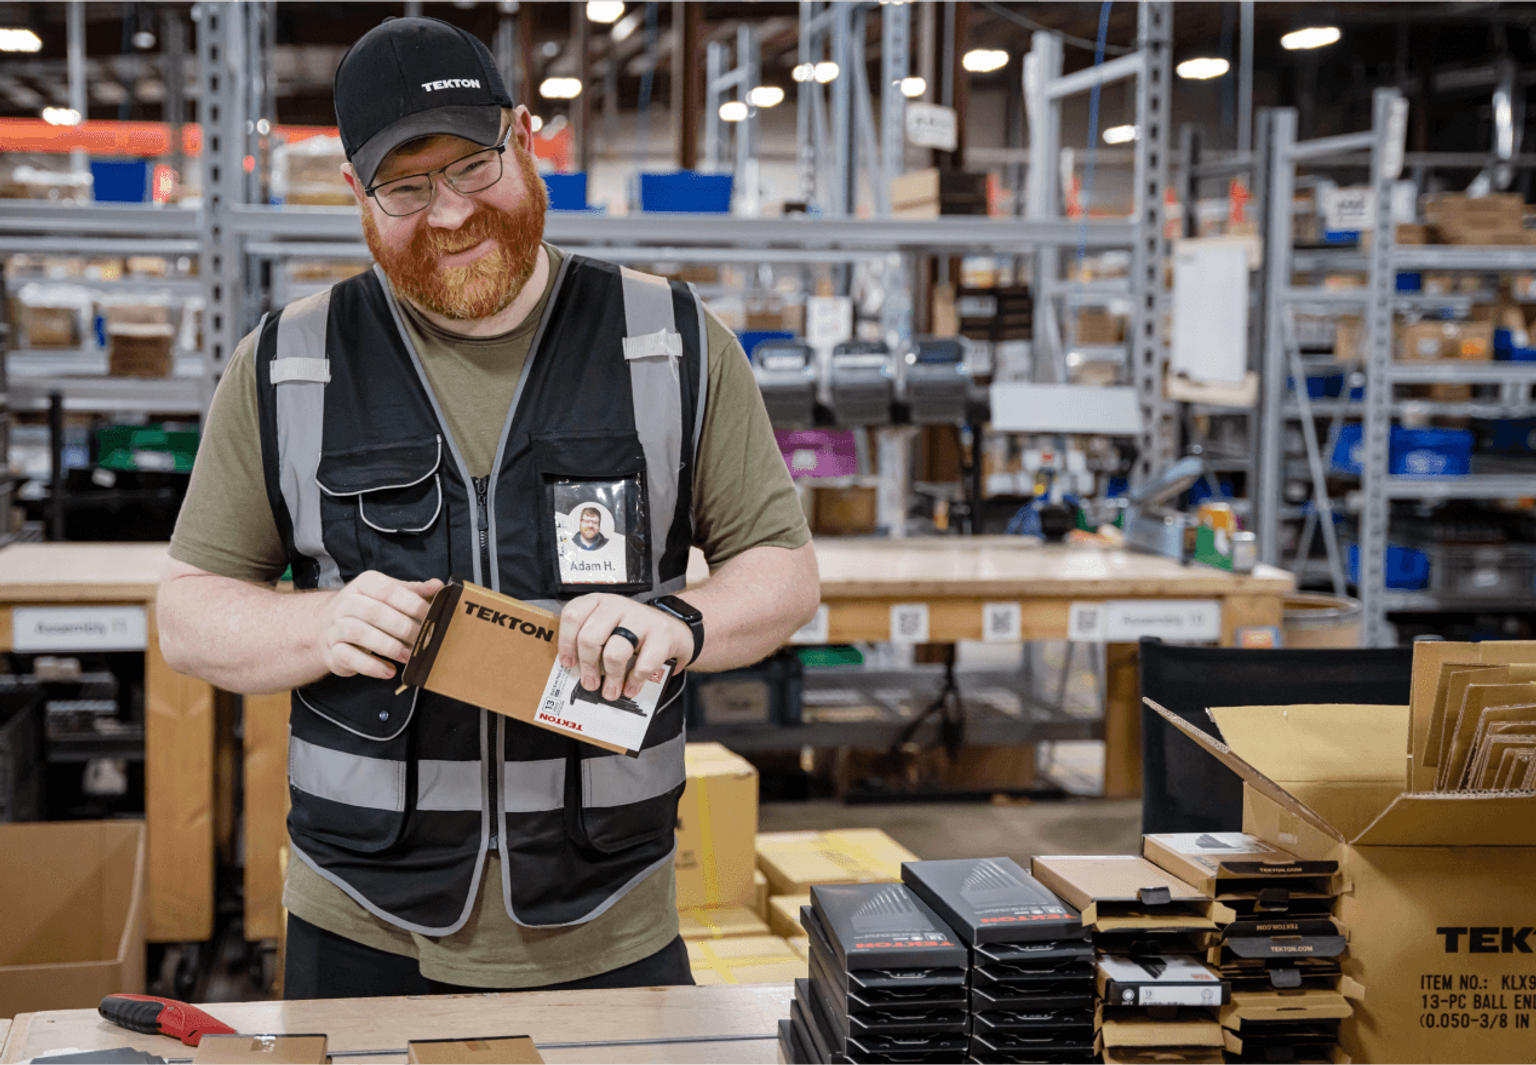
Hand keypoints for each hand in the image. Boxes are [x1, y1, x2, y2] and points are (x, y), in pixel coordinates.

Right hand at [314, 571, 443, 679]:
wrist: (327, 626)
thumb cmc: (368, 610)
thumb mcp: (389, 596)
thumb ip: (413, 592)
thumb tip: (438, 585)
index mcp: (365, 584)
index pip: (388, 590)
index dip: (411, 603)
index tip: (430, 617)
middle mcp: (346, 602)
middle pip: (375, 612)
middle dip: (403, 628)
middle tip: (423, 640)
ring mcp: (336, 626)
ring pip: (360, 633)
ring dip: (389, 647)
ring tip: (408, 656)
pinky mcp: (332, 650)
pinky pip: (349, 657)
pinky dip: (371, 666)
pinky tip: (389, 671)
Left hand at [558, 593, 692, 700]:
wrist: (674, 629)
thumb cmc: (633, 632)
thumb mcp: (609, 626)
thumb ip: (591, 640)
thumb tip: (576, 671)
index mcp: (599, 602)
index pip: (573, 616)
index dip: (566, 643)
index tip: (568, 663)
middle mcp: (618, 605)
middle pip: (590, 637)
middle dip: (588, 666)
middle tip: (590, 683)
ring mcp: (641, 618)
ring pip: (615, 652)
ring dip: (611, 678)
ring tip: (611, 691)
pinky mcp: (662, 633)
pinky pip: (643, 664)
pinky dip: (635, 681)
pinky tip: (631, 686)